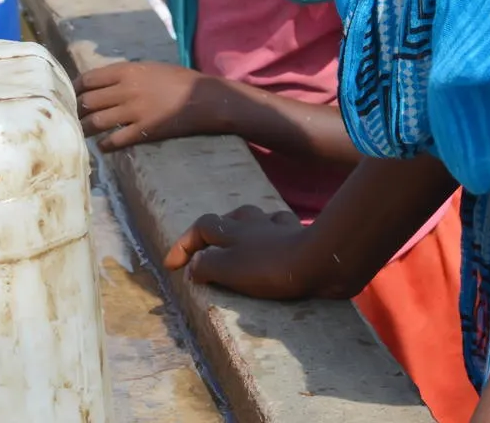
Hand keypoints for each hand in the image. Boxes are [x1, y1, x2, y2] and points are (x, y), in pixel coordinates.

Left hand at [76, 61, 236, 150]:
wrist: (206, 97)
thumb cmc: (180, 79)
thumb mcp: (149, 68)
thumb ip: (125, 75)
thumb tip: (102, 84)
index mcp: (126, 70)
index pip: (87, 79)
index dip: (73, 89)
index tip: (67, 96)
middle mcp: (126, 89)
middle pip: (87, 101)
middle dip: (74, 111)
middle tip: (68, 119)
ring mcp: (134, 110)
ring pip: (96, 122)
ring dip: (84, 129)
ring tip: (79, 134)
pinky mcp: (144, 130)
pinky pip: (115, 140)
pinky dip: (104, 145)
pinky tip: (101, 147)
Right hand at [164, 205, 347, 299]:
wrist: (318, 261)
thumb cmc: (269, 267)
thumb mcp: (228, 269)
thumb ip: (206, 266)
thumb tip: (193, 267)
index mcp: (230, 230)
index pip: (199, 229)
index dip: (183, 245)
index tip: (171, 266)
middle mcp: (251, 223)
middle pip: (226, 219)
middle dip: (213, 232)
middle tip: (206, 249)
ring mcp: (277, 227)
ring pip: (256, 219)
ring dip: (245, 229)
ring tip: (241, 242)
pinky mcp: (300, 235)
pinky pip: (284, 228)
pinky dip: (275, 232)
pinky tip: (278, 239)